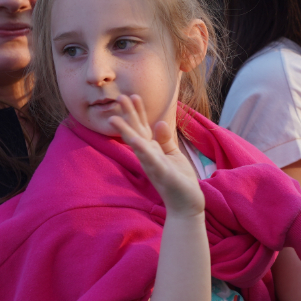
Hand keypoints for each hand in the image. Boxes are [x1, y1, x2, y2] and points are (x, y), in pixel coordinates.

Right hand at [108, 95, 203, 216]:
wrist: (186, 205)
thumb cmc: (179, 180)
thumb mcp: (173, 155)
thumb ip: (165, 139)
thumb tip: (159, 122)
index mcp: (152, 150)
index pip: (142, 128)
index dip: (138, 112)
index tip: (132, 95)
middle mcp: (149, 157)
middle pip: (136, 132)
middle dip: (128, 115)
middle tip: (119, 96)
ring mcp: (154, 166)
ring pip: (138, 145)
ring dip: (126, 132)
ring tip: (113, 118)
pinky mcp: (163, 175)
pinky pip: (152, 161)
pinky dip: (144, 151)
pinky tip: (136, 140)